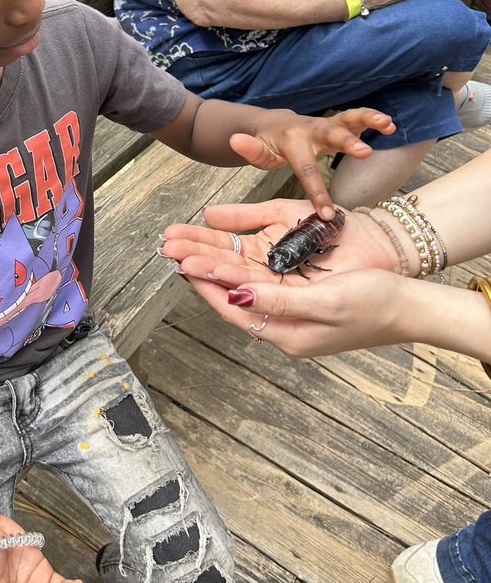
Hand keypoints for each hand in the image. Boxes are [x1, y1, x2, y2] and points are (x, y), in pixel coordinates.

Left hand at [160, 200, 408, 355]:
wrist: (410, 306)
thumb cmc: (375, 304)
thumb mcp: (327, 302)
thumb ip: (280, 301)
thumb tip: (237, 297)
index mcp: (287, 334)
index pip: (233, 310)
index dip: (206, 286)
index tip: (182, 265)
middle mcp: (283, 326)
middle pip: (231, 297)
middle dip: (202, 272)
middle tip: (172, 250)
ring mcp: (291, 313)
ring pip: (242, 287)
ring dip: (215, 266)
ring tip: (186, 247)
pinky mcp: (299, 299)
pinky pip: (260, 282)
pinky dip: (238, 267)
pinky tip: (224, 253)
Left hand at [229, 108, 395, 219]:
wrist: (275, 123)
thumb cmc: (268, 145)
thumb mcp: (258, 151)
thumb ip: (250, 150)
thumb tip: (235, 140)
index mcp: (293, 141)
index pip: (306, 170)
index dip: (317, 192)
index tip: (327, 215)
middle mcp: (311, 129)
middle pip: (331, 135)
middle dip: (347, 144)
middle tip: (364, 153)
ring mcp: (326, 124)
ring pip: (348, 118)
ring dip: (368, 119)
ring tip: (388, 124)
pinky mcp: (338, 123)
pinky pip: (356, 119)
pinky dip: (372, 119)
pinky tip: (389, 125)